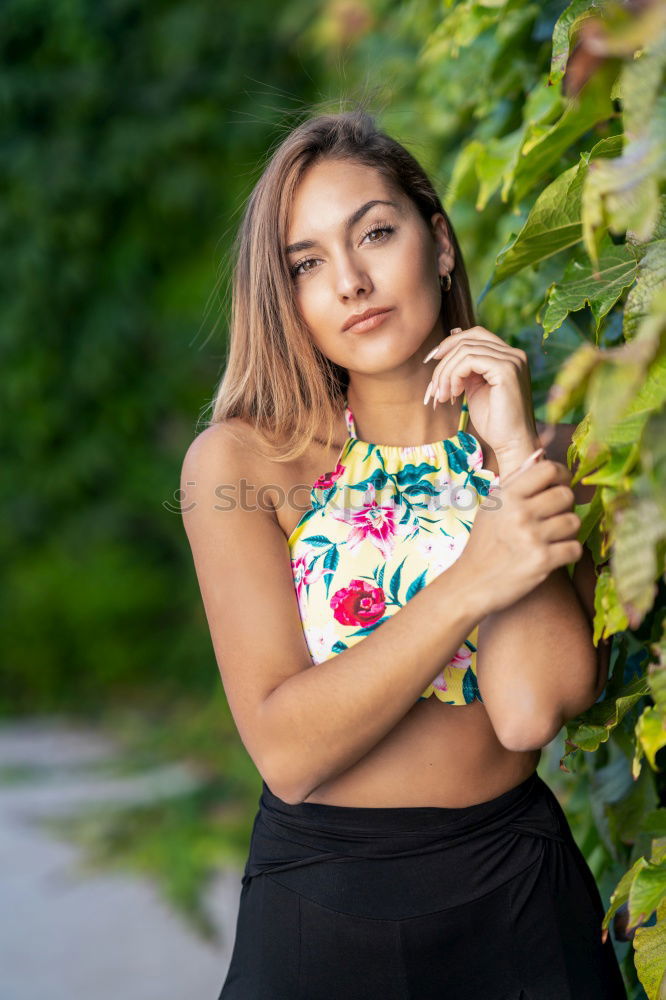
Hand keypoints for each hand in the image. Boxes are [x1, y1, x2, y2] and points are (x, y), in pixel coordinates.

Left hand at [423, 326, 539, 462]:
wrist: (511, 443)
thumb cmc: (494, 421)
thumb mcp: (475, 388)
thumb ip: (466, 368)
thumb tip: (446, 349)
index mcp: (509, 356)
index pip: (476, 334)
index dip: (450, 343)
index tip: (432, 360)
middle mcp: (514, 354)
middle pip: (467, 340)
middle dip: (443, 362)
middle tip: (434, 388)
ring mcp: (512, 360)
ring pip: (464, 350)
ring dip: (445, 373)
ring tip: (442, 396)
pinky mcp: (506, 370)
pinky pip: (468, 360)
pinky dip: (454, 375)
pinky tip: (453, 394)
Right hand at [458, 457, 582, 614]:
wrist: (471, 583)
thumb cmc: (483, 543)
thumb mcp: (492, 507)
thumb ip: (516, 481)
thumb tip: (541, 454)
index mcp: (507, 496)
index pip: (549, 469)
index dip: (561, 476)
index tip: (558, 486)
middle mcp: (520, 513)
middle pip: (566, 495)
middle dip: (564, 507)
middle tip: (552, 519)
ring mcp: (532, 537)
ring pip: (574, 522)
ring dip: (567, 532)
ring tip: (551, 539)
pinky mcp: (542, 561)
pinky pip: (575, 548)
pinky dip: (568, 553)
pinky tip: (554, 555)